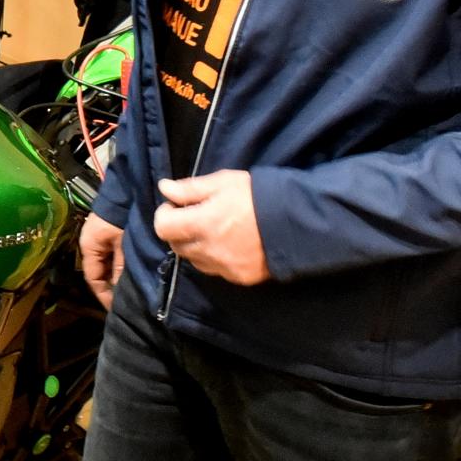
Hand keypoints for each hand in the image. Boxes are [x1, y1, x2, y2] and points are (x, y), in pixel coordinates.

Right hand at [79, 211, 124, 308]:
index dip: (104, 295)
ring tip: (131, 290)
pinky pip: (112, 256)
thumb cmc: (121, 217)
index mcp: (89, 248)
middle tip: (127, 301)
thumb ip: (120, 267)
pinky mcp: (108, 235)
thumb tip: (121, 291)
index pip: (93, 279)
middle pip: (99, 274)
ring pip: (106, 266)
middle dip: (111, 287)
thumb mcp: (122, 245)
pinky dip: (119, 265)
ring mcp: (99, 240)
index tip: (116, 308)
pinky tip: (130, 272)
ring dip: (116, 277)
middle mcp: (91, 246)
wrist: (126, 191)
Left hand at [154, 169, 269, 285]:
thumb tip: (164, 188)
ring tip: (212, 230)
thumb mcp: (223, 182)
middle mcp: (210, 249)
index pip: (163, 227)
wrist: (297, 221)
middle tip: (194, 216)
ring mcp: (224, 267)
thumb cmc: (257, 195)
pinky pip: (214, 270)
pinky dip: (213, 258)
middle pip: (175, 245)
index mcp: (203, 223)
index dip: (164, 214)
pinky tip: (227, 244)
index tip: (176, 206)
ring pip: (193, 260)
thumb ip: (190, 188)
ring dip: (194, 246)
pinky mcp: (239, 277)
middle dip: (178, 230)